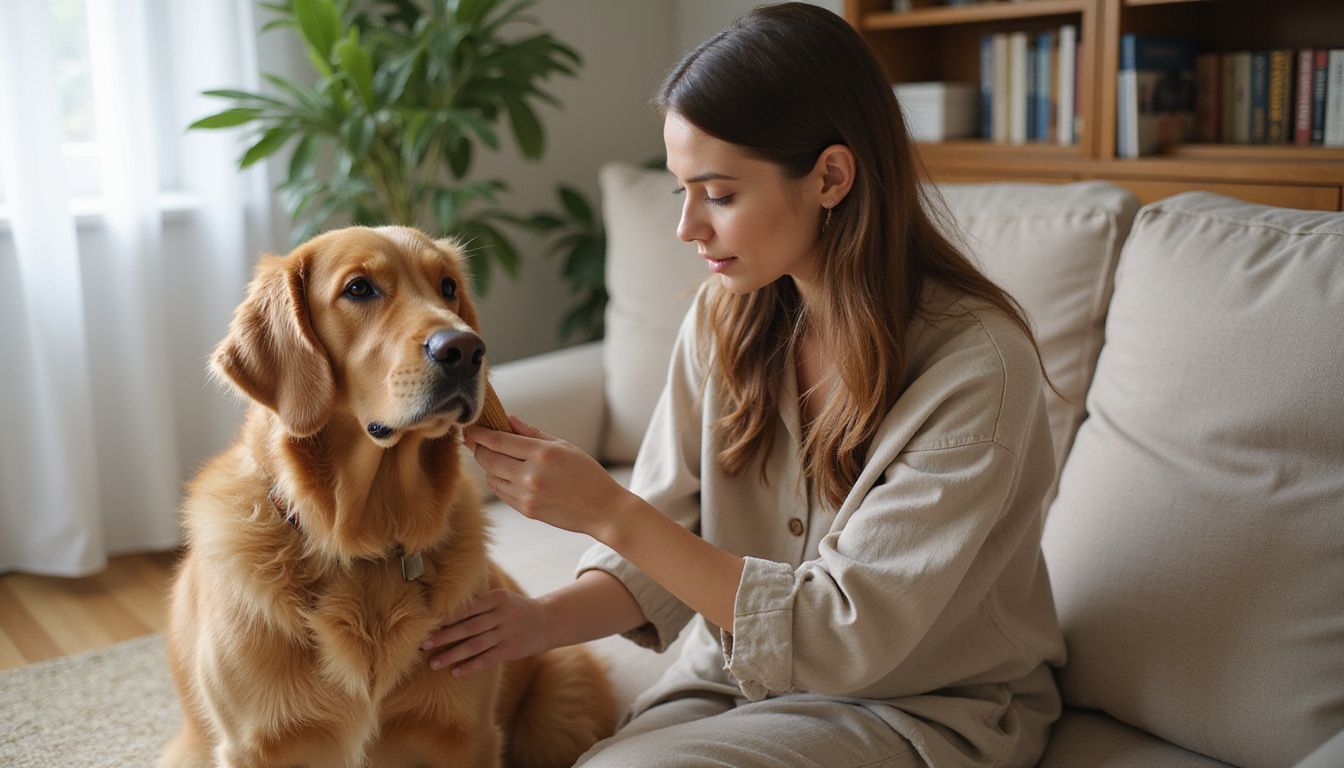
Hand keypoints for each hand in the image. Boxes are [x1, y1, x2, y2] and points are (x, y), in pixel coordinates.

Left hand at [421, 588, 549, 676]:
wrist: (546, 622)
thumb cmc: (514, 609)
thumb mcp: (501, 597)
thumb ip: (478, 600)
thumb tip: (445, 601)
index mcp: (497, 598)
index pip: (468, 608)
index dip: (447, 617)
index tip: (427, 624)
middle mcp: (502, 615)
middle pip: (468, 627)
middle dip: (444, 636)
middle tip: (423, 644)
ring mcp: (507, 634)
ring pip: (475, 646)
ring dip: (452, 655)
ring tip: (434, 663)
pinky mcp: (511, 650)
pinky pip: (487, 659)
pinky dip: (470, 666)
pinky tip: (455, 672)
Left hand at [463, 414, 628, 540]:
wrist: (602, 509)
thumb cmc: (587, 474)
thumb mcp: (564, 446)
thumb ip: (533, 434)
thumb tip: (509, 420)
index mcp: (542, 454)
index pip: (498, 440)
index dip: (479, 433)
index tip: (470, 428)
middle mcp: (531, 475)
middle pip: (488, 459)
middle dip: (477, 448)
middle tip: (473, 440)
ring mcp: (526, 495)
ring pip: (491, 477)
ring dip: (488, 466)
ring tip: (495, 457)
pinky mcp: (525, 510)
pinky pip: (501, 492)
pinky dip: (498, 481)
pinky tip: (506, 474)